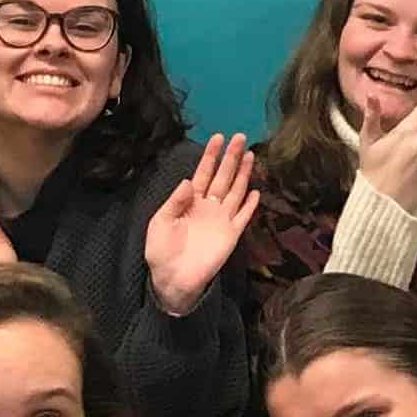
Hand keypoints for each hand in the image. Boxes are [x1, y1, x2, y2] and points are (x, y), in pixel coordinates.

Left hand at [143, 134, 261, 316]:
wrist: (173, 279)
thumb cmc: (161, 251)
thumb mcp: (160, 222)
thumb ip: (175, 202)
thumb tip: (188, 180)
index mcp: (190, 201)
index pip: (203, 172)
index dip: (211, 155)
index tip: (218, 137)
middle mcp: (209, 206)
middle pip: (223, 176)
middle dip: (231, 157)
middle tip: (241, 137)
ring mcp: (222, 219)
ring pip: (236, 191)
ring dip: (244, 174)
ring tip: (251, 155)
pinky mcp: (232, 234)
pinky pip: (243, 216)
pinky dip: (250, 204)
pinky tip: (256, 191)